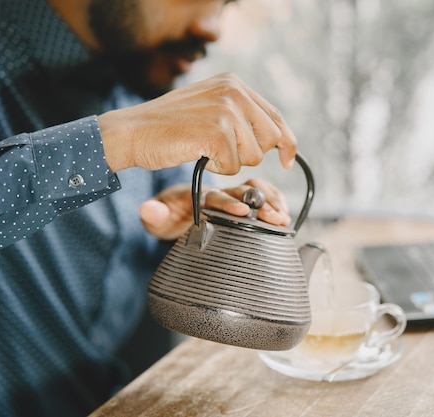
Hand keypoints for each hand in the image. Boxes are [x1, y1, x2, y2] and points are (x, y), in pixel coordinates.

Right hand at [98, 73, 296, 173]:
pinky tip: (198, 154)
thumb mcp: (210, 107)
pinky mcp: (216, 132)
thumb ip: (241, 114)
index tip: (289, 161)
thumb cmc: (169, 126)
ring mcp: (225, 110)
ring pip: (254, 155)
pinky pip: (234, 166)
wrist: (132, 131)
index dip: (287, 142)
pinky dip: (217, 168)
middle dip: (251, 154)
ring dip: (231, 162)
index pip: (275, 116)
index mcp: (234, 83)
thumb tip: (278, 137)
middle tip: (223, 152)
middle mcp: (233, 91)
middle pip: (271, 138)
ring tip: (205, 148)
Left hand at [139, 179, 290, 240]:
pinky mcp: (244, 198)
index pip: (215, 196)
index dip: (229, 203)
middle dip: (260, 204)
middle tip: (274, 217)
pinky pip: (265, 192)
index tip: (241, 211)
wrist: (176, 205)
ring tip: (283, 216)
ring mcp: (234, 193)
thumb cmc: (169, 213)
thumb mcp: (157, 218)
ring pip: (257, 190)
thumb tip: (148, 209)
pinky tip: (284, 210)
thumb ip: (154, 215)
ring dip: (272, 201)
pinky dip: (276, 198)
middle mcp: (220, 190)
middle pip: (243, 192)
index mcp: (199, 194)